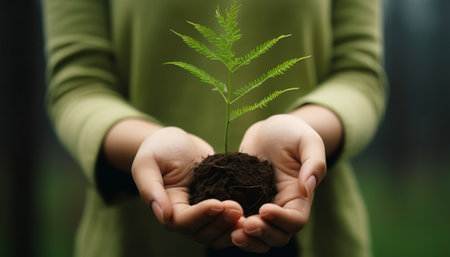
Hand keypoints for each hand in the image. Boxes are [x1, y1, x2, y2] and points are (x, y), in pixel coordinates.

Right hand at [131, 127, 242, 247]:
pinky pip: (228, 220)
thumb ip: (150, 187)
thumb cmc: (158, 147)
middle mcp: (185, 216)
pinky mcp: (217, 204)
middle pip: (203, 232)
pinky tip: (253, 210)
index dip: (201, 215)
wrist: (176, 141)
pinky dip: (239, 220)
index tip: (218, 203)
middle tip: (237, 208)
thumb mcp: (148, 161)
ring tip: (246, 211)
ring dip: (232, 226)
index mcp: (167, 208)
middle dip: (221, 222)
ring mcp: (202, 213)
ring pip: (218, 232)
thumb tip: (162, 215)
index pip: (184, 221)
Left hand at [231, 114, 326, 252]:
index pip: (295, 220)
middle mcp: (281, 207)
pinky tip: (219, 220)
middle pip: (277, 236)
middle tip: (244, 225)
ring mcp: (260, 206)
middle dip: (262, 234)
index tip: (264, 209)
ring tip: (232, 232)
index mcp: (299, 197)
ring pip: (258, 236)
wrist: (268, 129)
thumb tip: (308, 187)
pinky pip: (238, 222)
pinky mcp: (243, 202)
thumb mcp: (307, 140)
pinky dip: (231, 227)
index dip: (281, 220)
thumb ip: (314, 162)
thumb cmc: (292, 132)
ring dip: (247, 239)